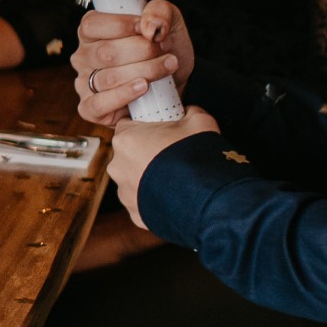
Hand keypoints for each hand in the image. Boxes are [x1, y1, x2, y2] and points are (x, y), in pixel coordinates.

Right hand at [71, 0, 194, 126]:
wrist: (175, 83)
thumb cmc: (163, 50)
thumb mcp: (169, 23)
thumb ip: (160, 11)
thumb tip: (149, 25)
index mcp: (91, 32)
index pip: (92, 25)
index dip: (121, 26)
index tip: (147, 29)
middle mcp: (83, 57)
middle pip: (104, 52)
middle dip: (141, 50)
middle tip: (165, 48)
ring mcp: (84, 83)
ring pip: (108, 78)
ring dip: (144, 71)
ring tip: (167, 65)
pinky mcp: (90, 108)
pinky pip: (98, 104)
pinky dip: (124, 95)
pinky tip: (144, 87)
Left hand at [106, 106, 219, 228]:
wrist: (208, 201)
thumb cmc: (197, 158)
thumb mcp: (198, 121)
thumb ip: (189, 112)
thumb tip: (189, 112)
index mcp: (125, 139)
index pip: (129, 126)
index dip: (146, 128)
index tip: (161, 132)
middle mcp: (118, 166)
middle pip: (129, 154)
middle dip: (147, 154)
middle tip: (170, 156)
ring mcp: (124, 192)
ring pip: (134, 179)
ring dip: (149, 178)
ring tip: (174, 179)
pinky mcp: (135, 214)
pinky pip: (142, 202)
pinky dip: (154, 199)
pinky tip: (173, 196)